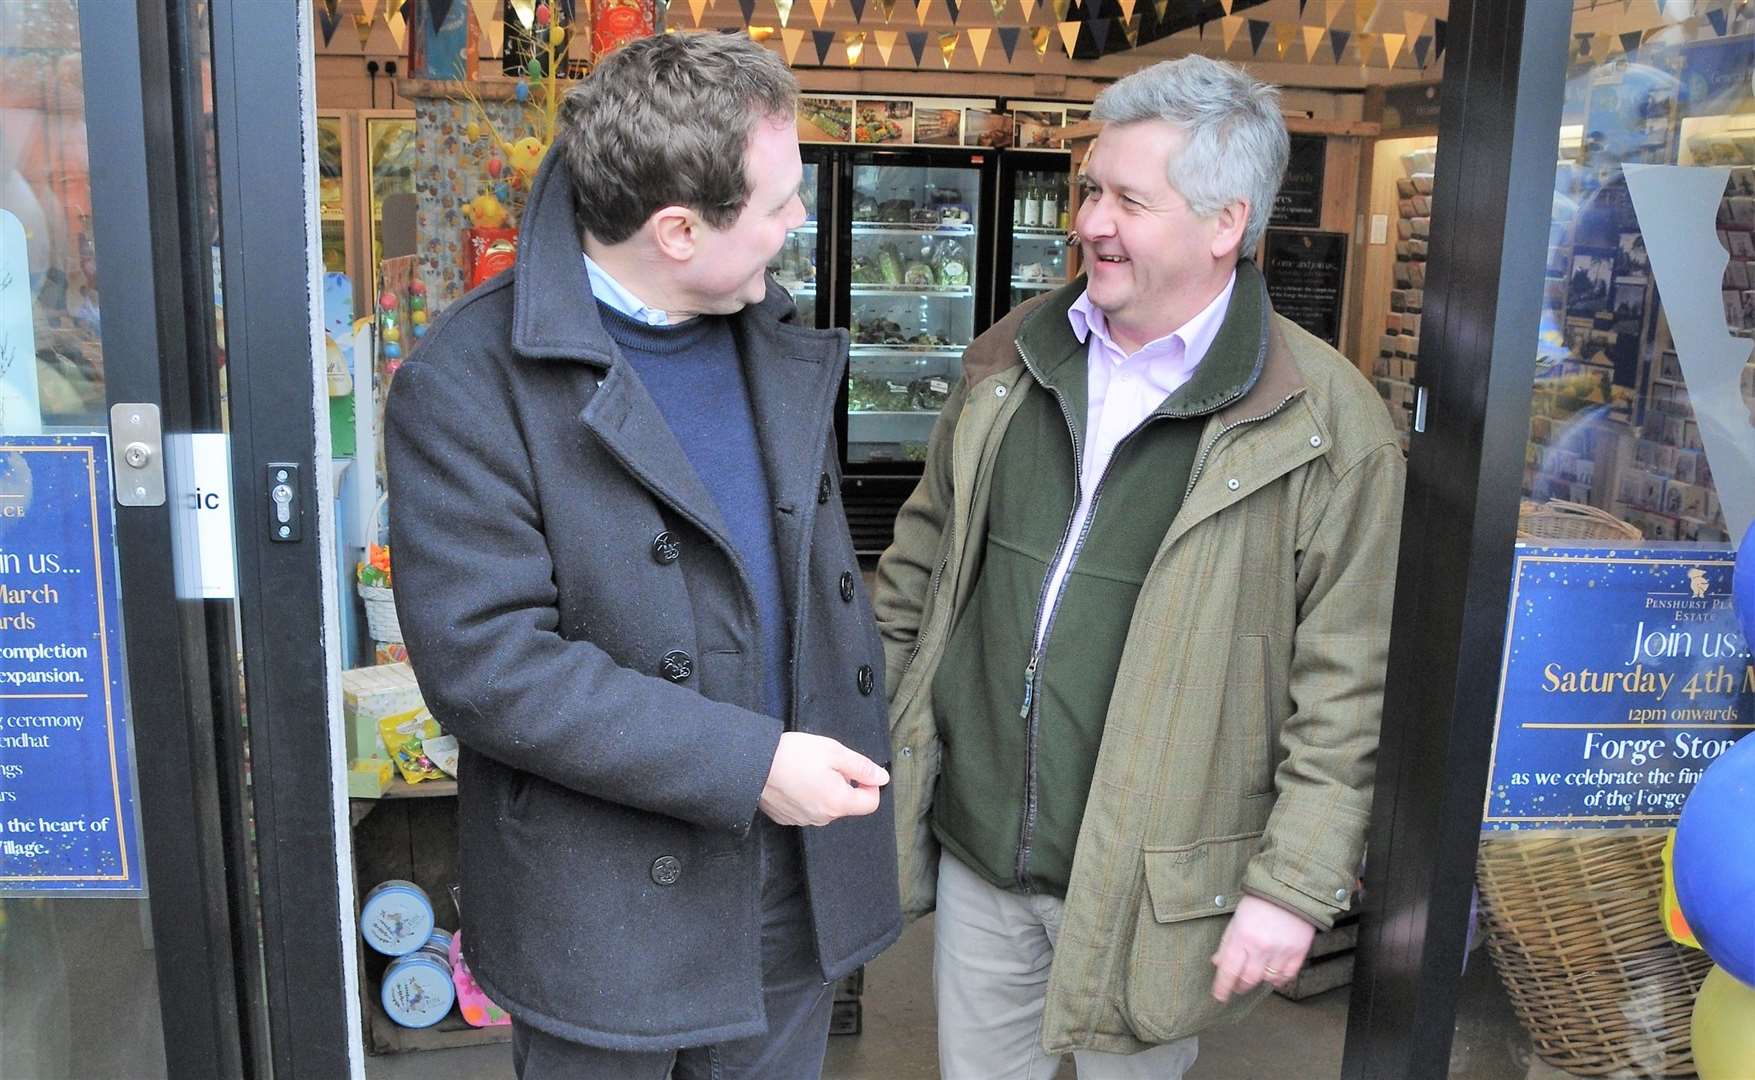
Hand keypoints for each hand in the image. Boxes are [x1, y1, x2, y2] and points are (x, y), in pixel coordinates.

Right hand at [758, 732, 889, 826]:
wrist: (752, 765)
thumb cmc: (794, 755)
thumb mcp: (834, 752)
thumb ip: (861, 767)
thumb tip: (882, 777)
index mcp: (838, 803)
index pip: (871, 803)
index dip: (870, 784)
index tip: (857, 770)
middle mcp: (823, 818)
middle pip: (846, 804)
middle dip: (844, 784)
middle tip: (826, 763)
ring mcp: (804, 821)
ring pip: (826, 806)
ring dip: (824, 790)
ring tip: (806, 770)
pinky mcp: (787, 818)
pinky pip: (807, 808)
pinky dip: (806, 796)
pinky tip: (793, 780)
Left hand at [1210, 895, 1316, 1001]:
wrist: (1291, 890)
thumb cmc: (1259, 902)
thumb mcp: (1236, 919)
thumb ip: (1227, 943)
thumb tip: (1218, 963)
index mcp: (1242, 937)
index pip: (1228, 970)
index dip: (1222, 987)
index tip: (1219, 997)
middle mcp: (1261, 947)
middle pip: (1247, 979)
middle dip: (1239, 986)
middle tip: (1236, 987)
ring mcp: (1281, 951)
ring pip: (1267, 979)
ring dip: (1258, 981)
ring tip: (1254, 977)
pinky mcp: (1298, 953)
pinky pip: (1287, 976)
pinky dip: (1278, 980)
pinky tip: (1272, 976)